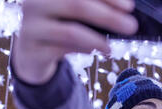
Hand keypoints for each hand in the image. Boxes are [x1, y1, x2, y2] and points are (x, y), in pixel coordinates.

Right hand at [12, 0, 137, 84]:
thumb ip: (94, 7)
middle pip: (78, 5)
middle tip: (131, 26)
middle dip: (109, 16)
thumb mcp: (74, 12)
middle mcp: (36, 2)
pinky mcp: (31, 48)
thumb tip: (125, 11)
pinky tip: (93, 51)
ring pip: (70, 31)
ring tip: (111, 48)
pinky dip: (82, 50)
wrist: (32, 52)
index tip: (129, 6)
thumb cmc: (60, 26)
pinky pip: (62, 50)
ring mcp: (31, 25)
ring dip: (96, 40)